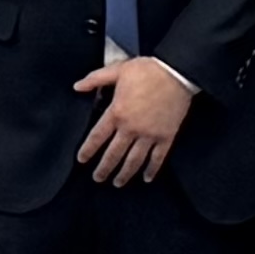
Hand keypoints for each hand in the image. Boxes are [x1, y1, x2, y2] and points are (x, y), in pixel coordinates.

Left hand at [73, 57, 193, 185]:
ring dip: (124, 174)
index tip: (82, 159)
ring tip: (117, 182)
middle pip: (113, 154)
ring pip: (133, 161)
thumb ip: (96, 79)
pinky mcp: (166, 136)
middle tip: (97, 178)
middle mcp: (131, 128)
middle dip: (104, 168)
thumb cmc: (148, 70)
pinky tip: (146, 177)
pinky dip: (152, 170)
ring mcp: (149, 135)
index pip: (97, 137)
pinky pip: (157, 158)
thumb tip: (77, 86)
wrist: (177, 72)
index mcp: (117, 113)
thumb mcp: (118, 70)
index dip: (88, 150)